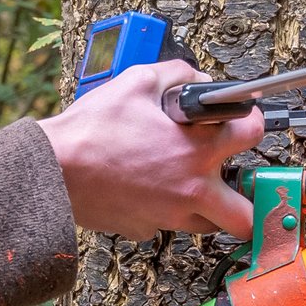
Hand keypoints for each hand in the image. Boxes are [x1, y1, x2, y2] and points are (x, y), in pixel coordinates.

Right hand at [38, 61, 264, 240]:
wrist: (52, 172)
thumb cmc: (91, 131)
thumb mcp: (137, 83)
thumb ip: (177, 76)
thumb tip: (197, 80)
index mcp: (198, 151)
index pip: (254, 135)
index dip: (254, 121)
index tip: (247, 120)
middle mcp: (191, 190)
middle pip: (246, 216)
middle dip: (250, 202)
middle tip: (238, 184)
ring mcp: (169, 216)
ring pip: (208, 225)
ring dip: (208, 208)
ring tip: (189, 185)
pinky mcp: (144, 230)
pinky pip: (166, 225)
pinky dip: (165, 211)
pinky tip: (149, 190)